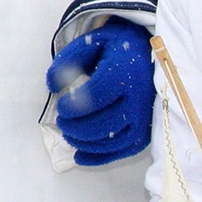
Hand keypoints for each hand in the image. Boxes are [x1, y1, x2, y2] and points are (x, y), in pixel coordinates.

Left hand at [47, 18, 156, 165]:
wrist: (149, 53)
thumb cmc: (115, 47)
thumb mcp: (90, 43)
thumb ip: (67, 60)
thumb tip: (53, 86)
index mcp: (126, 70)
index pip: (98, 96)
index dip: (75, 106)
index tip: (60, 107)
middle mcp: (139, 96)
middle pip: (105, 122)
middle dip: (77, 127)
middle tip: (61, 122)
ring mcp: (144, 116)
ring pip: (114, 140)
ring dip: (86, 143)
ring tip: (68, 135)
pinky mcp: (145, 131)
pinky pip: (124, 151)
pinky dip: (100, 157)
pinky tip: (79, 156)